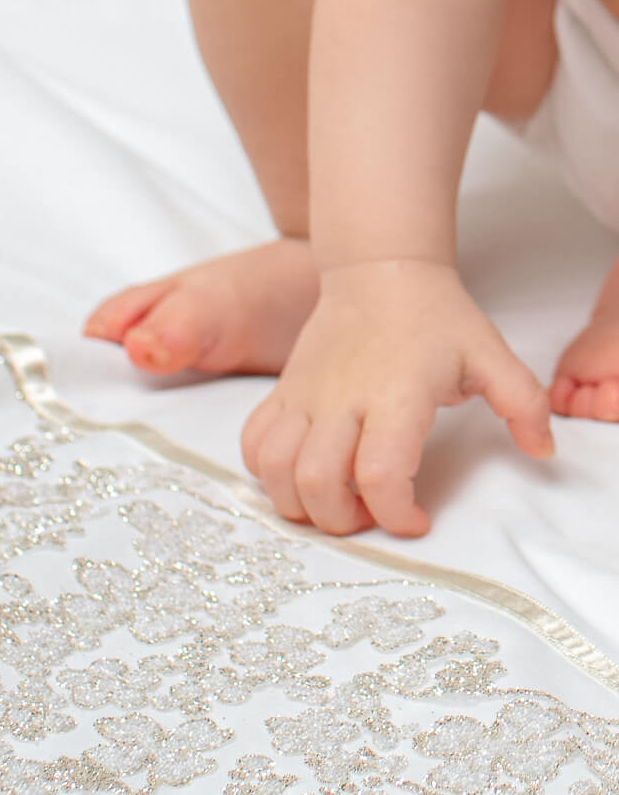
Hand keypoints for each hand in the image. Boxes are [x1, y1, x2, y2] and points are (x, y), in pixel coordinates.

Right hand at [239, 259, 553, 536]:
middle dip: (341, 521)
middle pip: (318, 484)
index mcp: (396, 395)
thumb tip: (542, 449)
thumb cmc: (434, 318)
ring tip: (330, 504)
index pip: (380, 473)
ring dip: (298, 503)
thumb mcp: (490, 355)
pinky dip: (265, 473)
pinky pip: (253, 444)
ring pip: (276, 470)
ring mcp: (303, 398)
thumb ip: (522, 403)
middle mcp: (341, 401)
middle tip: (368, 518)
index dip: (395, 513)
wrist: (378, 272)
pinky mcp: (281, 395)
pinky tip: (295, 476)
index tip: (415, 520)